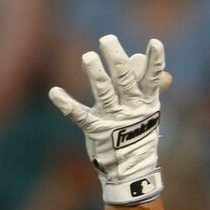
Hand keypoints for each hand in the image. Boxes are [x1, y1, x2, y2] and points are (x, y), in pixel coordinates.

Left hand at [49, 35, 166, 205]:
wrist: (132, 169)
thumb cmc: (139, 132)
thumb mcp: (148, 109)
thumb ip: (148, 84)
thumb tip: (146, 61)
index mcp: (146, 100)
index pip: (152, 77)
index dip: (154, 60)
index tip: (154, 42)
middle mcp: (131, 107)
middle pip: (125, 79)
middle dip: (116, 59)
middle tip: (106, 39)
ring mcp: (113, 118)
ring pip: (104, 93)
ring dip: (96, 75)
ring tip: (88, 57)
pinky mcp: (96, 130)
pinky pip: (80, 115)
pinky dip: (66, 104)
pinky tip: (54, 92)